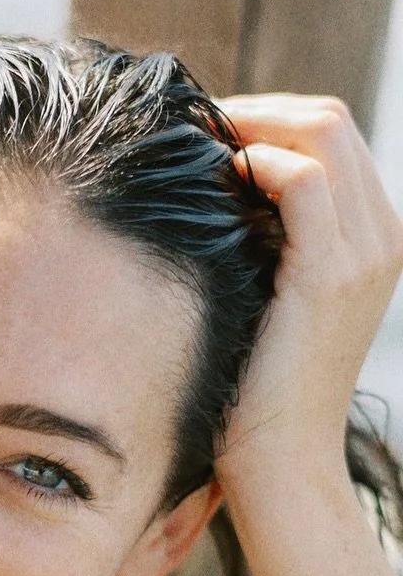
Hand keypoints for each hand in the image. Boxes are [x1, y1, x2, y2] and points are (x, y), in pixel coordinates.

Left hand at [217, 95, 402, 492]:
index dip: (266, 118)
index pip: (331, 135)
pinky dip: (255, 161)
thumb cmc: (255, 392)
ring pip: (322, 132)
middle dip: (256, 111)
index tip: (206, 134)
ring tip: (197, 149)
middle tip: (192, 130)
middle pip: (330, 119)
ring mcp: (366, 253)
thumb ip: (264, 241)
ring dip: (250, 125)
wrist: (281, 464)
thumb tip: (212, 187)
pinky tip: (214, 181)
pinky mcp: (331, 276)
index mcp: (375, 236)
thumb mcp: (268, 299)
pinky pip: (301, 180)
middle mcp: (384, 236)